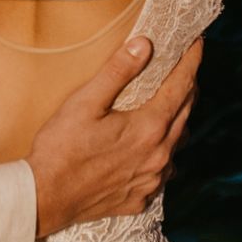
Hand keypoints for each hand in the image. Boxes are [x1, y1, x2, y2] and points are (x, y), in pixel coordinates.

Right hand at [25, 36, 201, 237]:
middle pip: (185, 113)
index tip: (197, 43)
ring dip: (177, 120)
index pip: (181, 87)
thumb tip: (144, 44)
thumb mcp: (85, 102)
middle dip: (188, 87)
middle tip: (185, 67)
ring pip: (177, 143)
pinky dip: (162, 152)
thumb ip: (117, 71)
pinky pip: (163, 170)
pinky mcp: (140, 197)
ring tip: (168, 104)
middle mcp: (158, 156)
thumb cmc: (60, 147)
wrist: (44, 198)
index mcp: (149, 128)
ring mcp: (151, 180)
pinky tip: (149, 147)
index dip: (191, 62)